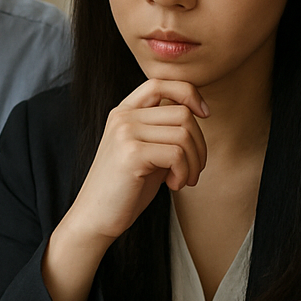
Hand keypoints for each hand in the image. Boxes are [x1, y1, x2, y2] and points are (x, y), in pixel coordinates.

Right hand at [42, 78, 208, 300]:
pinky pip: (177, 153)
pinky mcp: (131, 153)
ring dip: (194, 161)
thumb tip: (199, 114)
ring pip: (184, 133)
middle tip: (193, 170)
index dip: (189, 93)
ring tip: (184, 180)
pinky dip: (184, 172)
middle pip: (182, 112)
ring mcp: (125, 133)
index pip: (161, 82)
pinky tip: (174, 185)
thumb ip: (165, 131)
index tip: (205, 114)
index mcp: (124, 112)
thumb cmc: (125, 189)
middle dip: (199, 144)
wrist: (95, 218)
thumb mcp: (147, 151)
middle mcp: (123, 117)